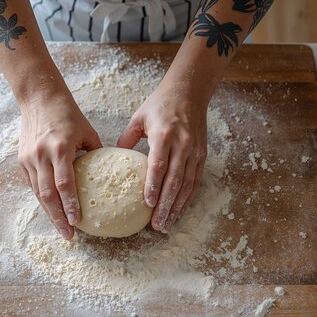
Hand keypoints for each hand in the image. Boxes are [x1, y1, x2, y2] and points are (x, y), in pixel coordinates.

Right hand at [18, 91, 101, 239]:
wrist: (39, 98)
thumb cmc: (68, 114)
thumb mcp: (87, 132)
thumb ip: (96, 154)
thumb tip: (108, 174)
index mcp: (60, 149)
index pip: (64, 184)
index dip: (70, 205)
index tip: (78, 221)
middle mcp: (41, 155)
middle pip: (48, 195)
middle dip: (58, 218)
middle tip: (68, 235)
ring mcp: (29, 158)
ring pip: (38, 193)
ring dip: (49, 213)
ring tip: (61, 228)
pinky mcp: (21, 159)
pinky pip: (32, 184)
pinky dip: (42, 199)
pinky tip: (51, 210)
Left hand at [117, 84, 207, 232]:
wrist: (190, 91)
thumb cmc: (160, 103)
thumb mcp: (139, 117)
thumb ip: (126, 139)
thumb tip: (114, 157)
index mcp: (163, 134)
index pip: (159, 165)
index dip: (153, 185)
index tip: (147, 203)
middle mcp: (182, 144)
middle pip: (174, 180)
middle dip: (165, 205)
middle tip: (157, 225)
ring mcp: (194, 151)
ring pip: (187, 185)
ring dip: (177, 207)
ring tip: (167, 224)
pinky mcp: (201, 155)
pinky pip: (195, 181)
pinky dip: (188, 199)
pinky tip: (180, 211)